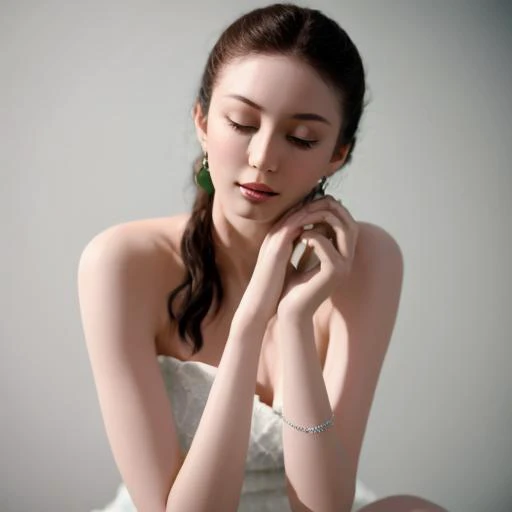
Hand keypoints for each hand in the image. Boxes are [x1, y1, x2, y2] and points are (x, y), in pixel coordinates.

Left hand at [277, 195, 358, 318]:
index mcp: (342, 254)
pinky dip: (313, 236)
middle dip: (329, 208)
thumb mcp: (302, 253)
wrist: (288, 308)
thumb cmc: (292, 283)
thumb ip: (311, 235)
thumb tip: (310, 210)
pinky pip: (328, 246)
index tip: (308, 203)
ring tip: (302, 219)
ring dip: (322, 218)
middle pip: (349, 222)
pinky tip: (300, 237)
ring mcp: (344, 267)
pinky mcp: (334, 274)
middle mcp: (348, 259)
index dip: (330, 207)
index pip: (346, 221)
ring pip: (345, 229)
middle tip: (306, 206)